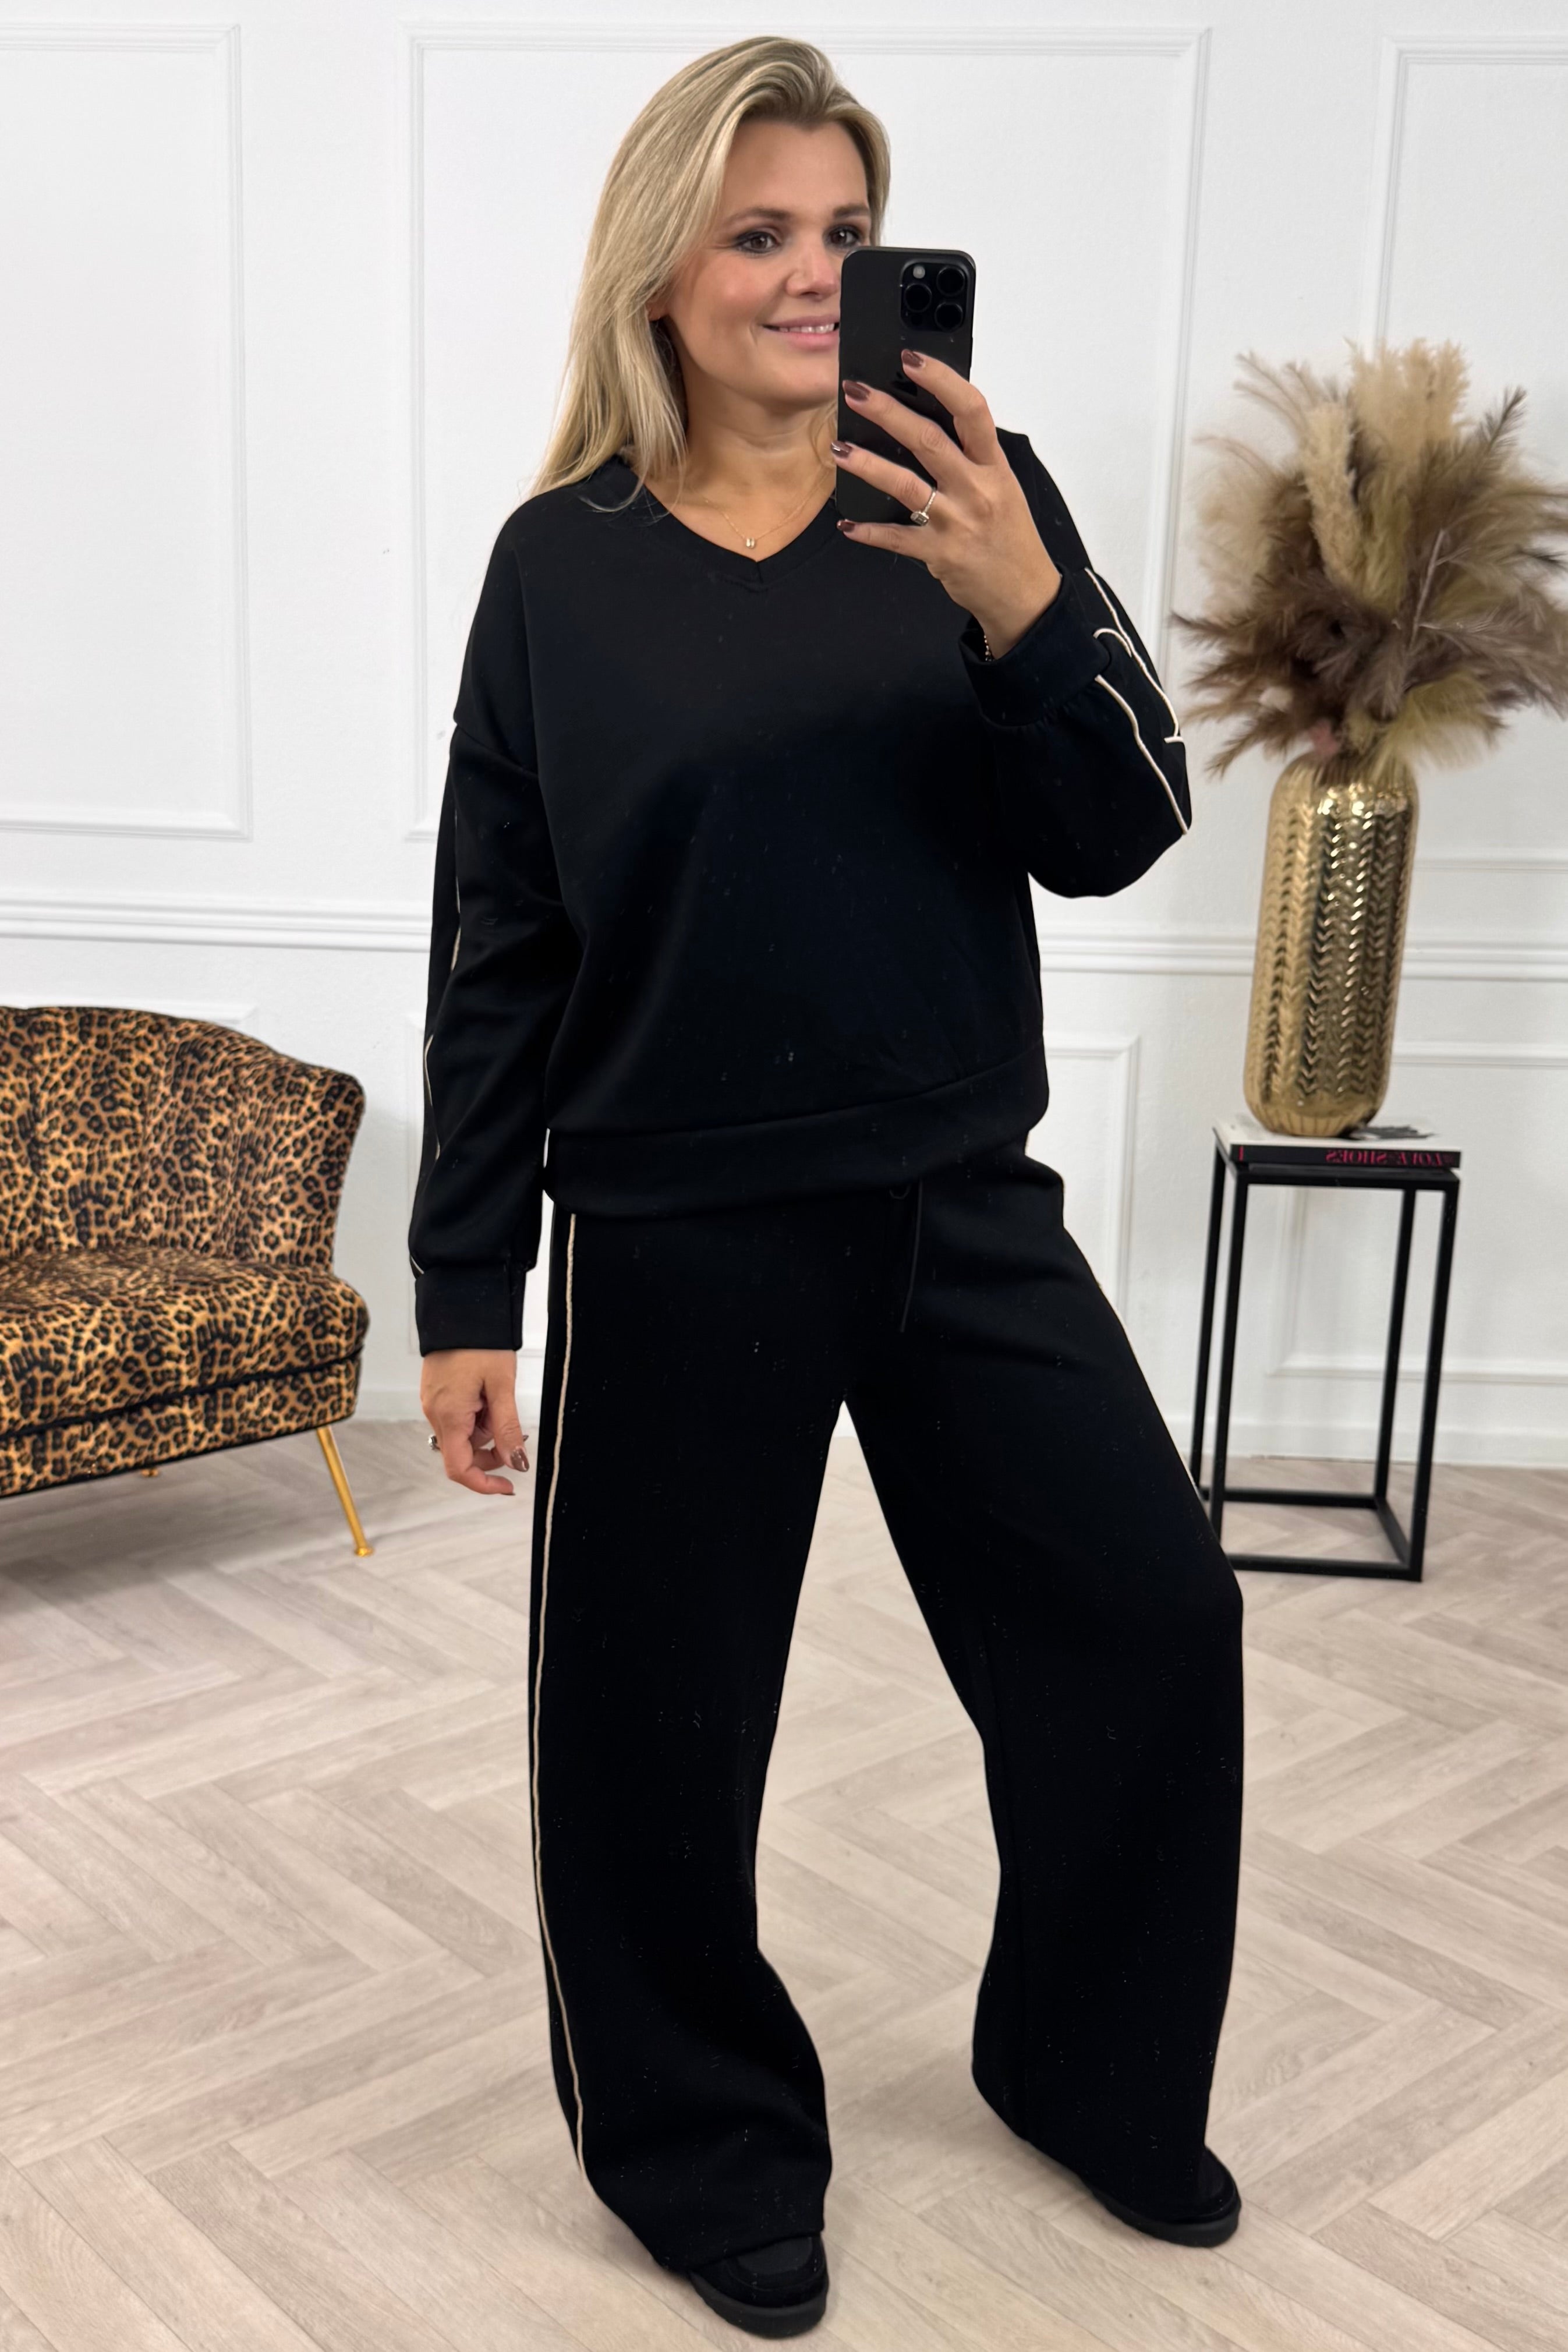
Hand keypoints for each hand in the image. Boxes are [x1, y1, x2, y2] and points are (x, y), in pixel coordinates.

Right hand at [421, 1348, 527, 1496]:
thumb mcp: (501, 1386)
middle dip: (490, 1451)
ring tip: (500, 1400)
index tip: (509, 1485)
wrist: (459, 1308)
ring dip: (484, 1430)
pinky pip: (456, 1417)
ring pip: (461, 1434)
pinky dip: (476, 1416)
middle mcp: (435, 1413)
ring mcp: (433, 1403)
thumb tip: (516, 1463)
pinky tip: (488, 1394)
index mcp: (449, 1416)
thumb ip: (507, 1428)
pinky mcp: (436, 1393)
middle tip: (515, 1433)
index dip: (484, 1483)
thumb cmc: (480, 1342)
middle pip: (462, 1453)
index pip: (459, 1469)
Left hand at [833, 352, 1062, 656]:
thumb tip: (928, 420)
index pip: (972, 410)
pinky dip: (868, 532)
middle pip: (929, 440)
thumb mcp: (1001, 487)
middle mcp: (977, 489)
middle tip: (855, 392)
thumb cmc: (1010, 536)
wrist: (1023, 593)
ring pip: (906, 485)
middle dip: (888, 411)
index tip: (911, 359)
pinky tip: (847, 523)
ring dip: (868, 464)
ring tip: (839, 448)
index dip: (941, 380)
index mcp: (994, 466)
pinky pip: (896, 539)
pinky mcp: (939, 555)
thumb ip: (971, 457)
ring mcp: (957, 523)